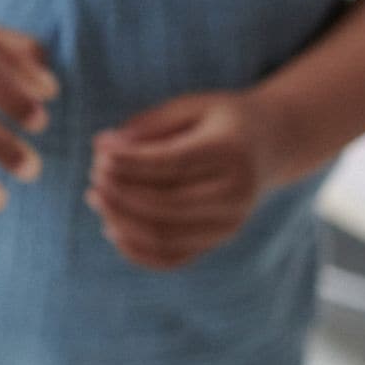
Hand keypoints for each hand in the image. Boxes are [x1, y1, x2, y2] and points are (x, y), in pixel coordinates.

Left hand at [88, 89, 284, 270]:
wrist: (271, 146)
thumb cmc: (221, 121)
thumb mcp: (191, 106)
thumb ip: (149, 125)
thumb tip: (102, 146)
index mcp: (230, 151)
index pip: (170, 164)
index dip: (129, 163)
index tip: (99, 153)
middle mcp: (235, 193)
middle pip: (164, 204)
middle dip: (120, 193)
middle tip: (94, 175)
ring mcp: (229, 224)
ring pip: (163, 236)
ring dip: (120, 221)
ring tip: (95, 197)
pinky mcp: (218, 242)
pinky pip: (170, 258)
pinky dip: (135, 250)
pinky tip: (111, 227)